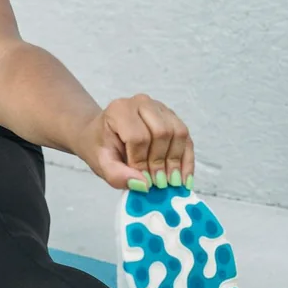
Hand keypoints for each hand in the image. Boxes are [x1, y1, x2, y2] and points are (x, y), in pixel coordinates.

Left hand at [77, 94, 194, 191]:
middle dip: (161, 162)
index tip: (143, 181)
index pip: (137, 136)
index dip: (141, 161)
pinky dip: (186, 159)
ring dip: (176, 161)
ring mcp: (159, 107)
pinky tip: (184, 178)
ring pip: (178, 132)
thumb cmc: (101, 147)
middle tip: (159, 184)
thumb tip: (144, 184)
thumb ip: (117, 175)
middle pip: (162, 132)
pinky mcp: (172, 117)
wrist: (104, 134)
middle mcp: (141, 103)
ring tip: (171, 183)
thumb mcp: (101, 164)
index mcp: (120, 110)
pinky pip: (186, 137)